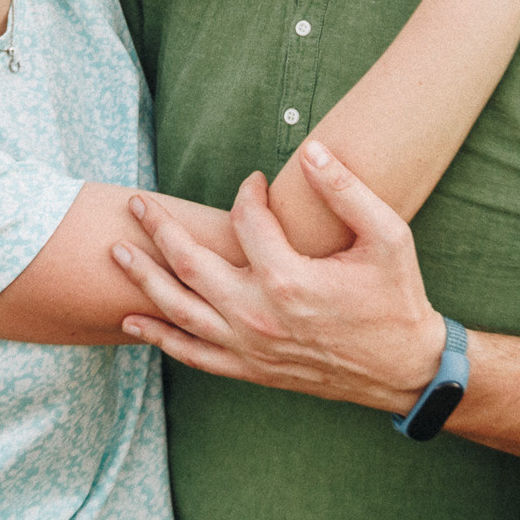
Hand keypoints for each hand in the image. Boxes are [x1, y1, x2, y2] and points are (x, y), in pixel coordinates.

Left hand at [113, 143, 446, 413]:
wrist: (402, 368)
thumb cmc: (396, 299)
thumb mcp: (387, 237)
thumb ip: (347, 191)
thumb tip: (312, 149)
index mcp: (289, 280)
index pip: (247, 222)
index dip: (247, 194)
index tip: (254, 182)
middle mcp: (258, 316)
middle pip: (191, 264)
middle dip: (159, 230)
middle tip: (137, 204)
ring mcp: (249, 348)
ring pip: (180, 310)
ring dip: (145, 279)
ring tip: (117, 252)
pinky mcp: (249, 370)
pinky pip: (193, 354)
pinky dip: (160, 337)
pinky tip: (133, 321)